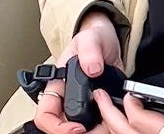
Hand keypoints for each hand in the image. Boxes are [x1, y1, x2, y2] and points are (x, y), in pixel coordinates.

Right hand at [32, 13, 124, 133]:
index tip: (77, 127)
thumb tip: (92, 69)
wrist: (108, 42)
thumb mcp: (90, 39)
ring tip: (112, 120)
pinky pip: (99, 126)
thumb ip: (89, 51)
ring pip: (84, 131)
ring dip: (99, 130)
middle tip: (102, 127)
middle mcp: (66, 100)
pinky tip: (118, 117)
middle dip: (84, 132)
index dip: (58, 127)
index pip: (45, 115)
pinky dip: (109, 126)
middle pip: (64, 128)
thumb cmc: (93, 40)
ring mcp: (82, 107)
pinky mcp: (98, 111)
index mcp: (57, 86)